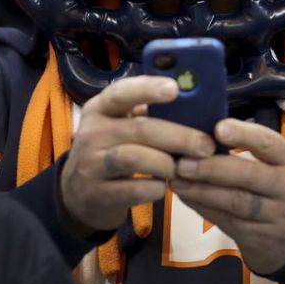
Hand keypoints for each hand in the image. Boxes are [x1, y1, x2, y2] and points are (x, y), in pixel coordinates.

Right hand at [60, 76, 215, 233]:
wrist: (78, 194)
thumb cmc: (111, 152)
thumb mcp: (120, 127)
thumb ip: (148, 116)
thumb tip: (196, 106)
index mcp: (100, 108)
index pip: (122, 92)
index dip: (148, 89)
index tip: (175, 88)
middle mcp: (92, 132)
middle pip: (140, 129)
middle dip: (179, 136)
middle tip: (206, 146)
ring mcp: (91, 164)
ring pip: (135, 158)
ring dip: (166, 163)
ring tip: (183, 169)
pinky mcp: (97, 193)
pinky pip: (134, 190)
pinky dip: (155, 188)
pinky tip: (163, 187)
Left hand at [169, 118, 284, 273]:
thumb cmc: (278, 190)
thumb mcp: (276, 166)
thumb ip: (249, 150)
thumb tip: (201, 134)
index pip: (268, 143)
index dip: (243, 135)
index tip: (216, 128)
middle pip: (247, 175)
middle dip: (211, 168)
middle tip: (181, 163)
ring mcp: (277, 217)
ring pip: (234, 201)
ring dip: (201, 191)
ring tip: (177, 181)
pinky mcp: (260, 239)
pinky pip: (226, 221)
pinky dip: (203, 208)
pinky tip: (186, 197)